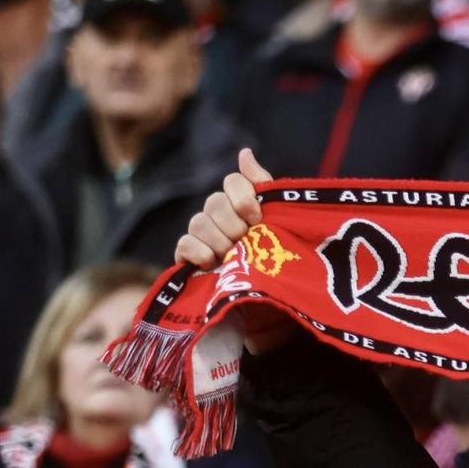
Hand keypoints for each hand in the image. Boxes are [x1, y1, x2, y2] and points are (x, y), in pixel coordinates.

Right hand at [174, 148, 293, 351]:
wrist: (276, 315)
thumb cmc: (282, 270)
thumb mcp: (283, 229)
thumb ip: (267, 191)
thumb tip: (244, 152)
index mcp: (243, 207)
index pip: (234, 182)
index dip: (243, 196)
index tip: (257, 217)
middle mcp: (220, 219)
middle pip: (214, 202)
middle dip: (233, 223)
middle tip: (247, 243)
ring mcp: (204, 241)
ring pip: (198, 222)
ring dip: (218, 240)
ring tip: (233, 258)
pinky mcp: (191, 264)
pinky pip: (184, 245)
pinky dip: (197, 251)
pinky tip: (211, 263)